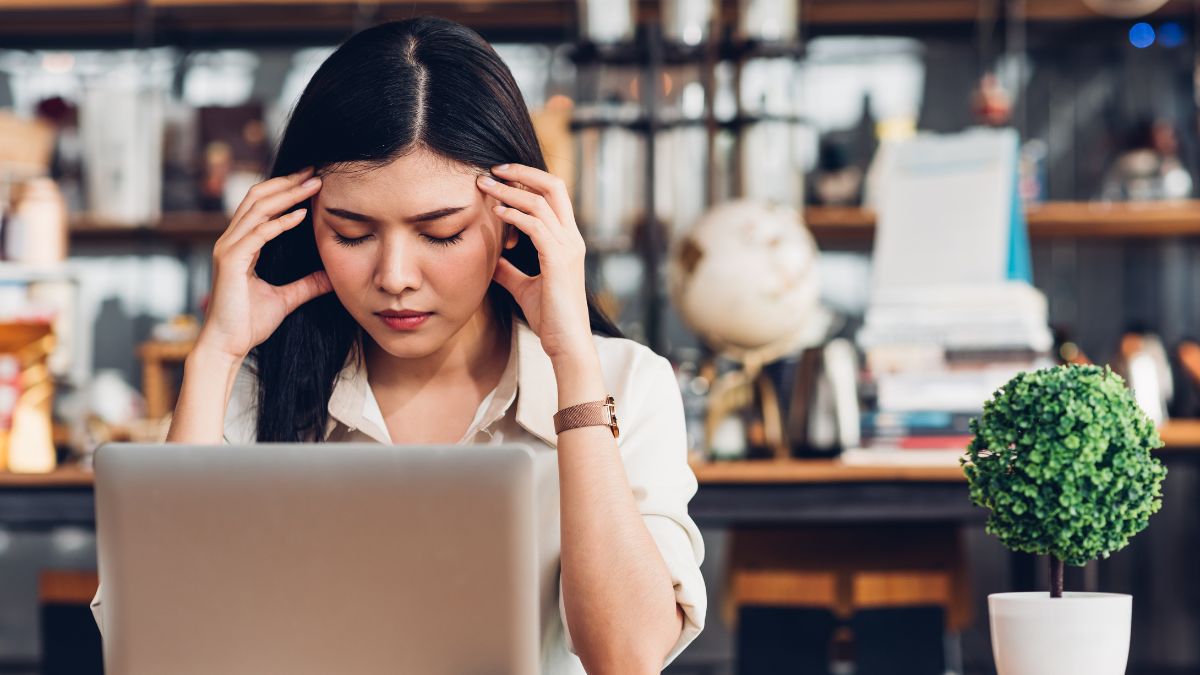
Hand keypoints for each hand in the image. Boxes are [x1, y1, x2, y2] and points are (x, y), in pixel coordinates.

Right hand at [198, 167, 332, 360]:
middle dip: (287, 183)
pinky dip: (280, 222)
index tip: (311, 181)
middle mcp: (231, 241)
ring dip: (287, 195)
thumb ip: (307, 285)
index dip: (285, 190)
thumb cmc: (248, 323)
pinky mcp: (231, 262)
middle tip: (315, 172)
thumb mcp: (287, 299)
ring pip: (258, 209)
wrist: (227, 346)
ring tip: (313, 185)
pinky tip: (301, 215)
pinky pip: (258, 234)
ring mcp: (228, 249)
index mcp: (241, 245)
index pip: (261, 206)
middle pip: (258, 198)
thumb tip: (331, 277)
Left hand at [477, 164, 593, 361]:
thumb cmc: (550, 318)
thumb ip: (509, 270)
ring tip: (484, 186)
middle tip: (492, 170)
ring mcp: (568, 247)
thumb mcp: (524, 287)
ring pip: (540, 202)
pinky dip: (515, 215)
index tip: (500, 177)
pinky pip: (536, 226)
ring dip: (509, 191)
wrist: (567, 343)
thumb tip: (490, 259)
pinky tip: (496, 213)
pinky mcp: (558, 260)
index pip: (553, 195)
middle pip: (553, 186)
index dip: (528, 180)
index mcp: (568, 241)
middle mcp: (571, 238)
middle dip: (522, 172)